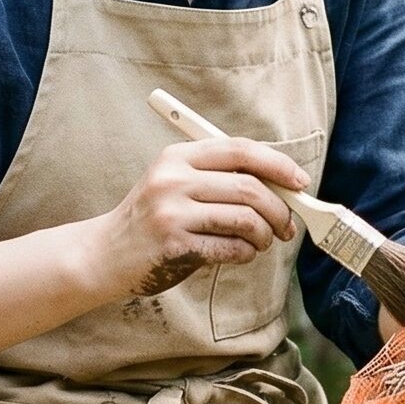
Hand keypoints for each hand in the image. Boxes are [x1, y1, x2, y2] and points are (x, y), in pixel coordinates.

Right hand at [93, 138, 307, 299]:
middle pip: (250, 187)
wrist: (104, 254)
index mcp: (178, 157)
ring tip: (262, 242)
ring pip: (245, 219)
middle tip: (286, 225)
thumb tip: (281, 185)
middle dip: (279, 209)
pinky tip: (242, 253)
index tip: (300, 182)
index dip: (277, 164)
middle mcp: (173, 179)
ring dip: (264, 235)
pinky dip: (246, 253)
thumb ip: (218, 178)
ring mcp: (172, 212)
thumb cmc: (152, 219)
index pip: (240, 150)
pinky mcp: (174, 245)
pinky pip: (231, 248)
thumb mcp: (174, 183)